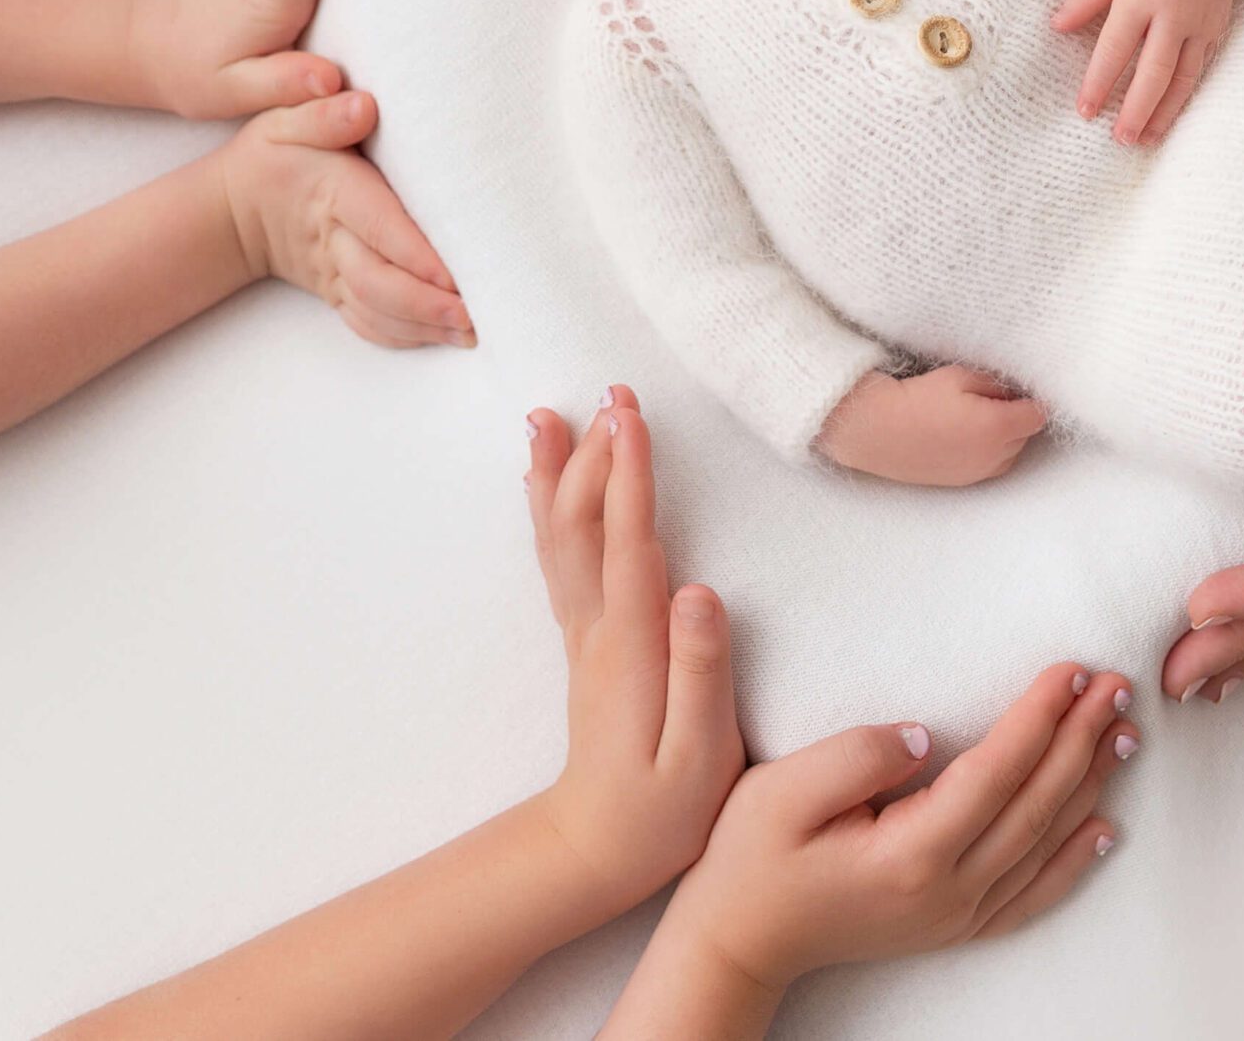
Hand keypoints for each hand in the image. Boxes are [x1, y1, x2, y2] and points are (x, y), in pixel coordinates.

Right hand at [217, 90, 472, 347]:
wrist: (237, 205)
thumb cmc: (276, 154)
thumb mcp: (284, 120)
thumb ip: (323, 113)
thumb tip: (363, 108)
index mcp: (332, 193)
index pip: (378, 227)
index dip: (415, 255)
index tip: (453, 278)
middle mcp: (334, 242)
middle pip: (379, 282)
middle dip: (426, 305)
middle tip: (474, 317)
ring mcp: (334, 275)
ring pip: (376, 312)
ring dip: (423, 327)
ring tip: (472, 332)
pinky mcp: (338, 294)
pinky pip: (370, 323)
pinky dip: (406, 335)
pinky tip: (443, 335)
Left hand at [525, 387, 746, 917]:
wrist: (591, 853)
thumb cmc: (660, 812)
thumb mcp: (699, 754)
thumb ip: (700, 672)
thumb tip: (700, 591)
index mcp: (632, 646)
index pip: (630, 542)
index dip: (631, 475)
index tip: (631, 413)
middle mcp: (598, 630)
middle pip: (586, 525)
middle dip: (598, 453)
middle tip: (611, 389)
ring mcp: (585, 636)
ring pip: (560, 538)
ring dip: (558, 474)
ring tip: (549, 416)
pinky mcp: (585, 645)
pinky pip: (558, 561)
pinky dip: (548, 513)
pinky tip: (542, 487)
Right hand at [654, 661, 1133, 997]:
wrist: (739, 941)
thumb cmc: (751, 859)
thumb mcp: (782, 792)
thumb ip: (856, 755)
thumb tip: (924, 736)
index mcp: (910, 853)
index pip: (997, 771)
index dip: (1041, 717)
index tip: (1072, 669)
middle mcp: (947, 891)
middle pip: (1035, 805)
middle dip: (1081, 739)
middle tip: (1117, 686)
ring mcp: (955, 915)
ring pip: (1043, 845)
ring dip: (1088, 785)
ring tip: (1122, 733)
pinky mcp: (953, 926)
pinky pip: (1032, 893)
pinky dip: (1074, 859)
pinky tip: (1103, 828)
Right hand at [817, 367, 1048, 487]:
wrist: (879, 431)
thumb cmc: (918, 399)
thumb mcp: (960, 377)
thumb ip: (996, 384)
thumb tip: (1016, 392)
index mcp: (998, 427)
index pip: (1038, 415)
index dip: (1031, 399)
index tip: (1018, 389)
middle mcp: (994, 456)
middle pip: (1026, 435)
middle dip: (1017, 416)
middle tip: (993, 398)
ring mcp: (979, 472)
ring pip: (1011, 453)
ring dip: (1005, 437)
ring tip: (978, 418)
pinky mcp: (963, 481)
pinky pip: (991, 466)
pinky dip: (989, 452)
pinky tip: (967, 436)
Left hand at [1050, 0, 1243, 144]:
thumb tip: (1056, 27)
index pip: (1116, 49)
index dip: (1100, 82)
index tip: (1085, 111)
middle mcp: (1174, 12)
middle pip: (1153, 72)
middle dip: (1136, 109)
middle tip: (1119, 139)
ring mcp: (1200, 21)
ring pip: (1183, 78)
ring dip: (1164, 112)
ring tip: (1145, 139)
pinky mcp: (1218, 26)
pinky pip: (1201, 68)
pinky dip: (1186, 95)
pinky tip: (1172, 115)